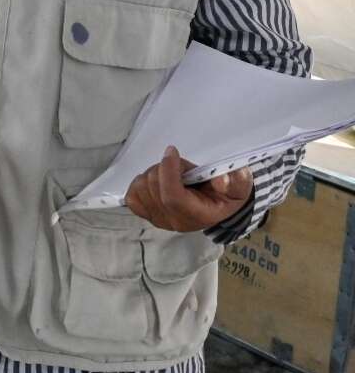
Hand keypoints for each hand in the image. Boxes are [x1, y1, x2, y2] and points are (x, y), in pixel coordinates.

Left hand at [125, 146, 252, 232]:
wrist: (217, 205)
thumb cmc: (226, 193)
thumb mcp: (239, 185)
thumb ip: (235, 181)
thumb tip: (220, 181)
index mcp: (198, 215)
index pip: (172, 197)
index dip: (168, 171)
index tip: (172, 151)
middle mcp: (175, 221)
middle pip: (154, 187)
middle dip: (165, 168)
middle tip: (182, 168)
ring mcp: (158, 219)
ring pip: (142, 186)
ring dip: (154, 173)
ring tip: (172, 176)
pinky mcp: (147, 214)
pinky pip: (132, 196)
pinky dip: (141, 183)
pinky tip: (157, 181)